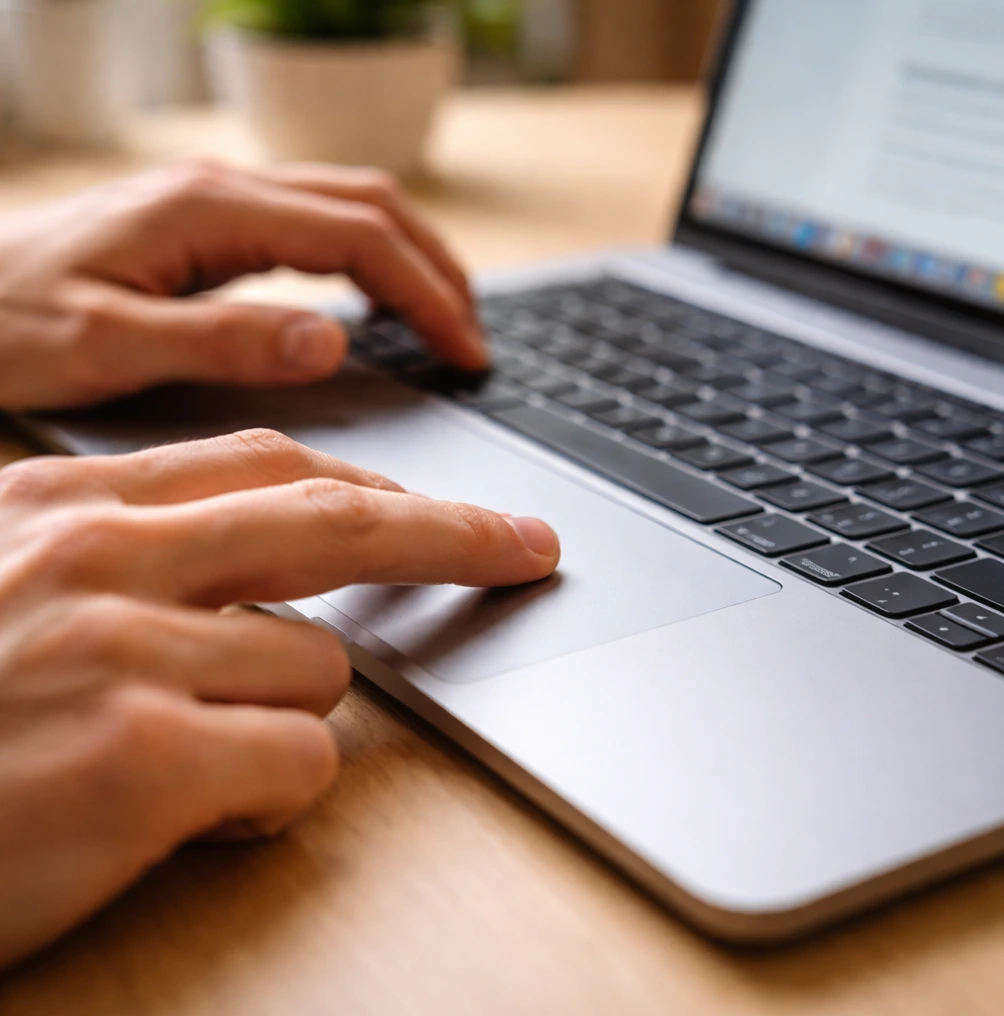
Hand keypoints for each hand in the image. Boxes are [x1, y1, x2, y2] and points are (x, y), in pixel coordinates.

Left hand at [0, 161, 484, 411]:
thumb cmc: (7, 325)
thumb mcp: (107, 345)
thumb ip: (222, 340)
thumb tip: (332, 341)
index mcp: (209, 211)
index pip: (357, 237)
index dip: (425, 292)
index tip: (465, 351)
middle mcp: (222, 192)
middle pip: (369, 206)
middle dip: (436, 269)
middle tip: (473, 339)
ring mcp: (216, 203)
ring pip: (348, 208)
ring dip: (410, 258)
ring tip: (444, 319)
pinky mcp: (207, 226)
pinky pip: (314, 228)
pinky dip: (367, 261)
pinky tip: (373, 303)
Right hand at [0, 429, 558, 966]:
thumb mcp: (5, 583)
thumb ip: (127, 557)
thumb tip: (261, 578)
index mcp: (66, 503)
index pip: (266, 465)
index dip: (375, 486)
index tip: (443, 506)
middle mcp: (102, 556)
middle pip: (338, 522)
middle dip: (454, 534)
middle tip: (529, 547)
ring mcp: (123, 649)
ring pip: (317, 666)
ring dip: (285, 717)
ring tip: (188, 763)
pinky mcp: (139, 758)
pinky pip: (297, 762)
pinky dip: (268, 794)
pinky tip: (185, 815)